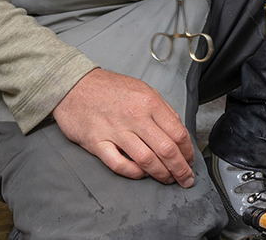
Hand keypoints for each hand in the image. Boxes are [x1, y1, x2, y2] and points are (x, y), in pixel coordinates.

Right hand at [53, 68, 195, 186]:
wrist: (74, 85)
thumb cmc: (109, 88)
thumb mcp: (143, 89)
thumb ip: (162, 109)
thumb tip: (178, 129)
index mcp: (150, 102)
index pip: (178, 133)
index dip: (188, 151)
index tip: (190, 161)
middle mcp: (135, 117)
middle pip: (166, 149)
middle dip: (180, 169)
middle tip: (186, 179)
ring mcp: (115, 131)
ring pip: (146, 160)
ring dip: (161, 174)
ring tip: (168, 180)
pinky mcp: (97, 142)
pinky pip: (119, 164)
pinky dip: (133, 173)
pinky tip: (141, 175)